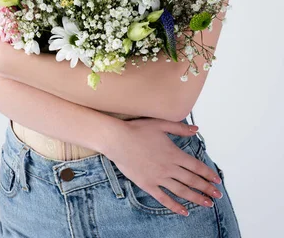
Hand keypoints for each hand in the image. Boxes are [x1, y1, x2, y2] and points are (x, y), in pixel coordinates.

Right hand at [105, 117, 221, 215]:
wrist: (118, 140)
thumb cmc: (138, 129)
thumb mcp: (161, 124)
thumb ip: (180, 128)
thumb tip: (196, 129)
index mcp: (173, 153)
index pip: (196, 166)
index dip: (208, 174)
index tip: (217, 180)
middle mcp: (169, 167)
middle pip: (192, 180)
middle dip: (206, 189)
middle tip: (217, 196)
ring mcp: (158, 178)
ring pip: (181, 191)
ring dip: (196, 198)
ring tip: (207, 204)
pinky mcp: (148, 185)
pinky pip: (164, 198)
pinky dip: (175, 206)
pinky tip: (184, 212)